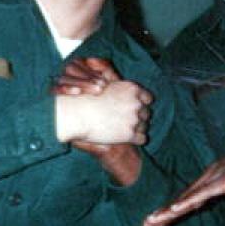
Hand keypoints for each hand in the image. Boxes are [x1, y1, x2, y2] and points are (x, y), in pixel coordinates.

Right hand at [53, 58, 144, 182]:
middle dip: (139, 118)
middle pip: (146, 113)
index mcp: (132, 89)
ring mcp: (134, 119)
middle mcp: (136, 103)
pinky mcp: (130, 134)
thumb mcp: (105, 85)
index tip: (134, 109)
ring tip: (124, 131)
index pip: (148, 99)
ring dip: (137, 129)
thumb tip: (118, 87)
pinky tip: (126, 139)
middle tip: (127, 122)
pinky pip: (142, 139)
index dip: (141, 105)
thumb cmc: (85, 99)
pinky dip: (136, 140)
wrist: (77, 114)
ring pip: (145, 126)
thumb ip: (117, 87)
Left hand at [143, 129, 224, 225]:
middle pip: (186, 196)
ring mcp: (221, 175)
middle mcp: (215, 173)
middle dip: (166, 211)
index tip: (162, 217)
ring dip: (170, 210)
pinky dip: (189, 201)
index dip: (177, 207)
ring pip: (190, 196)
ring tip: (152, 221)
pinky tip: (175, 209)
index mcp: (220, 174)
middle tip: (147, 224)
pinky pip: (206, 193)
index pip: (194, 194)